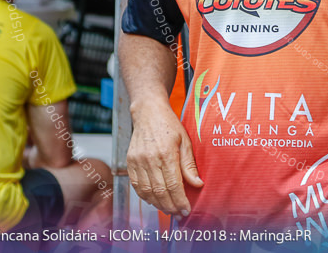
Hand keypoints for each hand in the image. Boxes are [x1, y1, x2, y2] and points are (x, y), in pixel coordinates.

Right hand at [126, 99, 203, 215]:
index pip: (173, 185)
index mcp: (166, 153)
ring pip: (147, 192)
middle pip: (159, 192)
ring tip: (168, 209)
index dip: (180, 201)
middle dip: (170, 207)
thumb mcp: (185, 141)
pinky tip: (154, 200)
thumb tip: (198, 184)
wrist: (148, 113)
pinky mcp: (129, 162)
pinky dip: (145, 196)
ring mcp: (137, 161)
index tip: (186, 210)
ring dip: (158, 204)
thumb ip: (189, 165)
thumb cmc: (170, 126)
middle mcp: (149, 159)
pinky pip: (136, 186)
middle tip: (178, 214)